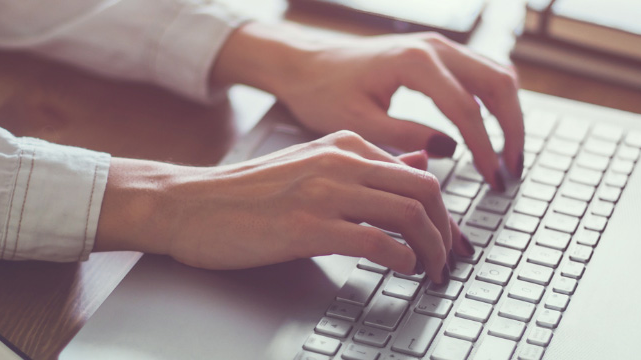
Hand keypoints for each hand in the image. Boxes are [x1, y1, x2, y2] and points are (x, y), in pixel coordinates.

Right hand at [95, 131, 474, 283]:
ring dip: (431, 250)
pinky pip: (377, 242)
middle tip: (449, 261)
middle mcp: (341, 161)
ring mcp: (325, 193)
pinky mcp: (308, 226)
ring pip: (409, 214)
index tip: (450, 241)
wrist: (190, 205)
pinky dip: (402, 259)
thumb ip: (365, 165)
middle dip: (447, 232)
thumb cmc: (247, 194)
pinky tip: (401, 271)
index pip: (418, 173)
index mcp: (345, 144)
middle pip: (426, 191)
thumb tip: (420, 162)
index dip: (445, 213)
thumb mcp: (312, 165)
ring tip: (430, 272)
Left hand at [213, 23, 525, 188]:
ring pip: (497, 75)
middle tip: (511, 171)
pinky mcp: (437, 53)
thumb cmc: (322, 92)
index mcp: (414, 62)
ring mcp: (439, 46)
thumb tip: (450, 152)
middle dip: (512, 130)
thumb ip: (406, 135)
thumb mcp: (359, 122)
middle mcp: (433, 47)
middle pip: (498, 85)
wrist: (304, 63)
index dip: (485, 149)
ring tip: (507, 157)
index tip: (493, 180)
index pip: (467, 109)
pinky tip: (490, 135)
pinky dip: (494, 102)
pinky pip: (482, 73)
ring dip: (509, 115)